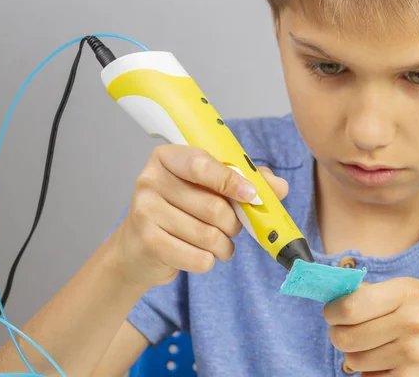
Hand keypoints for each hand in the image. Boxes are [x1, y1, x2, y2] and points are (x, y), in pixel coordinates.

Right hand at [109, 145, 287, 286]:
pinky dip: (209, 261)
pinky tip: (201, 255)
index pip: (203, 165)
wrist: (138, 247)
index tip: (252, 195)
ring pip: (208, 235)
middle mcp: (150, 180)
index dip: (232, 182)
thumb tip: (279, 187)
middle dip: (234, 223)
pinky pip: (197, 257)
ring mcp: (144, 211)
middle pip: (213, 206)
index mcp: (168, 157)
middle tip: (233, 227)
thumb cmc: (181, 210)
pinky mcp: (147, 242)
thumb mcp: (209, 188)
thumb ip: (245, 181)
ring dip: (224, 246)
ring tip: (219, 244)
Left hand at [323, 278, 418, 375]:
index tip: (332, 313)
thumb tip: (334, 297)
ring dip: (355, 355)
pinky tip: (389, 362)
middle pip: (345, 336)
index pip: (349, 306)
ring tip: (375, 347)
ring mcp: (413, 356)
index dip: (332, 311)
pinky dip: (371, 372)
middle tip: (347, 331)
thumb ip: (374, 293)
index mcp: (408, 294)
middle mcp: (411, 324)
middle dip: (338, 334)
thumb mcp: (414, 292)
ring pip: (353, 361)